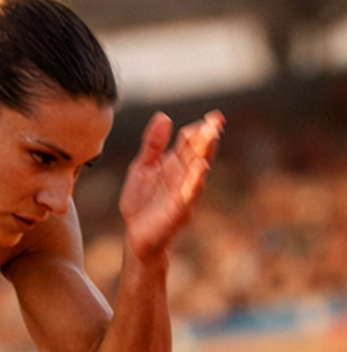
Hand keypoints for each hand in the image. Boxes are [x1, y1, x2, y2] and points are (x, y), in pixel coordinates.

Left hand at [118, 108, 221, 261]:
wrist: (135, 235)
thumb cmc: (141, 202)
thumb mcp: (142, 167)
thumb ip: (153, 144)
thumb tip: (164, 116)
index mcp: (174, 164)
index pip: (190, 142)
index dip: (199, 129)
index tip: (212, 117)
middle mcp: (182, 176)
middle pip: (197, 153)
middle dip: (207, 138)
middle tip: (216, 122)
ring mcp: (183, 193)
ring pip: (198, 170)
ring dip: (205, 154)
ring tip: (212, 137)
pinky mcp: (179, 210)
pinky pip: (190, 194)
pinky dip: (196, 181)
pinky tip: (201, 168)